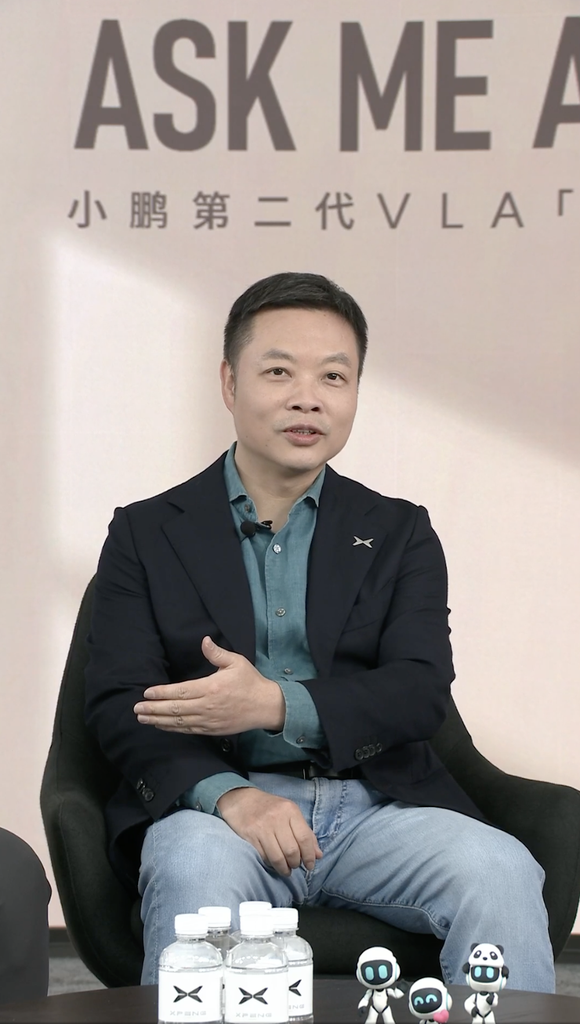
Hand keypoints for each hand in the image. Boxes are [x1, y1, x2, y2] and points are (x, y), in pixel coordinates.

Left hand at [133, 637, 284, 734]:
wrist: (265, 706)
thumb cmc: (250, 682)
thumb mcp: (236, 662)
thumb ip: (217, 653)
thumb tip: (204, 640)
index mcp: (211, 688)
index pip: (181, 691)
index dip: (162, 693)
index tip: (147, 692)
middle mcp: (207, 706)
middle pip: (175, 709)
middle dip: (154, 708)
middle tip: (137, 708)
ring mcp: (209, 720)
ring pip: (179, 722)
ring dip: (158, 720)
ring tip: (143, 718)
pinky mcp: (211, 730)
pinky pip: (188, 730)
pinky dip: (172, 728)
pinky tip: (161, 725)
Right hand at [217, 787, 322, 875]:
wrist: (241, 799)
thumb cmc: (269, 807)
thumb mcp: (290, 813)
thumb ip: (305, 832)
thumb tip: (318, 855)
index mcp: (290, 810)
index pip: (305, 838)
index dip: (309, 856)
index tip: (310, 865)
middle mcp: (277, 818)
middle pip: (292, 850)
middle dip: (296, 863)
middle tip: (295, 866)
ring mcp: (262, 827)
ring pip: (278, 857)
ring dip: (284, 868)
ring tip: (286, 869)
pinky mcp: (250, 836)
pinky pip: (264, 857)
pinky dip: (271, 865)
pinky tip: (273, 864)